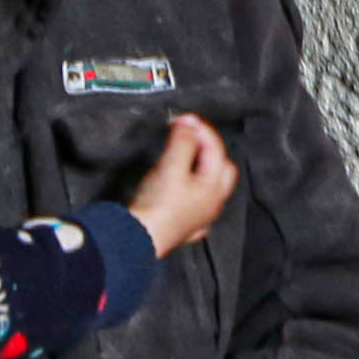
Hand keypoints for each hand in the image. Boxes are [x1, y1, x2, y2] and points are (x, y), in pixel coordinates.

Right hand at [125, 112, 238, 256]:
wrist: (138, 240)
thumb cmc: (158, 205)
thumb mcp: (171, 166)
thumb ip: (183, 142)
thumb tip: (189, 124)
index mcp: (213, 187)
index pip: (215, 149)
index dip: (200, 129)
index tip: (183, 118)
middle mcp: (212, 204)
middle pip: (220, 169)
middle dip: (208, 150)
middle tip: (188, 138)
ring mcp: (199, 219)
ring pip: (209, 188)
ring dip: (199, 170)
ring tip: (181, 158)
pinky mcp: (183, 229)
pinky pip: (193, 206)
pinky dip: (189, 192)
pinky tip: (179, 190)